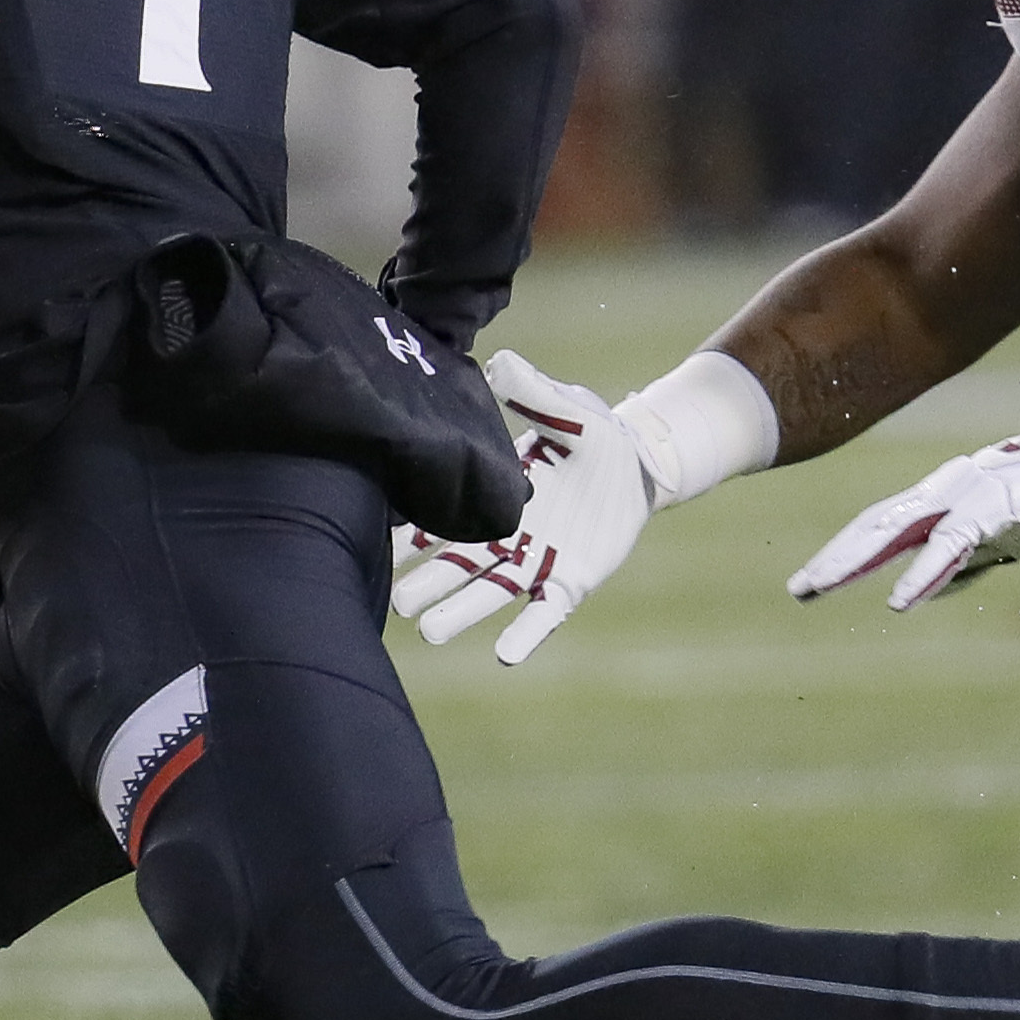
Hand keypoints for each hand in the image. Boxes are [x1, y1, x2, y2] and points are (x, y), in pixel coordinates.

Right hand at [388, 350, 660, 666]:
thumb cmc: (595, 435)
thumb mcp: (565, 408)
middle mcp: (505, 534)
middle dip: (427, 582)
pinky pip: (544, 613)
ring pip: (489, 591)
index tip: (378, 538)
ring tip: (430, 632)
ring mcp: (536, 562)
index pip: (443, 514)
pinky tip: (505, 654)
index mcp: (493, 493)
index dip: (413, 530)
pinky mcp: (569, 582)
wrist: (640, 465)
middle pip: (457, 563)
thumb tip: (498, 365)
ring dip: (461, 612)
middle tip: (394, 601)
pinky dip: (526, 633)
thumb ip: (533, 392)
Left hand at [787, 412, 1019, 611]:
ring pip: (896, 534)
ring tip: (820, 586)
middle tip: (799, 589)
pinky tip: (899, 602)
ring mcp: (961, 501)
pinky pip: (949, 550)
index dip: (846, 550)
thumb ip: (967, 562)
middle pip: (874, 530)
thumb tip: (933, 591)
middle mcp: (940, 496)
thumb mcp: (999, 539)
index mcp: (939, 499)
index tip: (814, 576)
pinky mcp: (990, 514)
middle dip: (835, 560)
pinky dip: (923, 576)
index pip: (879, 526)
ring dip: (857, 562)